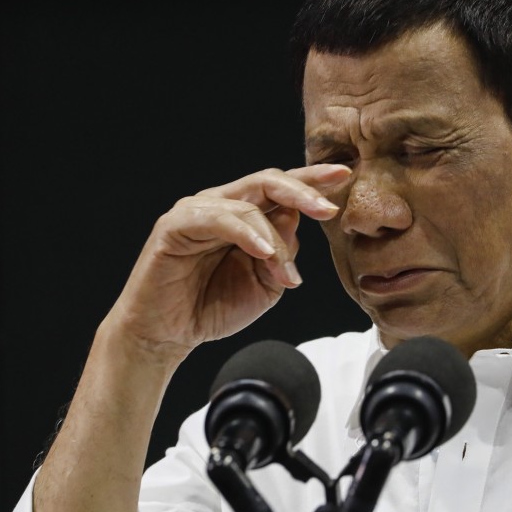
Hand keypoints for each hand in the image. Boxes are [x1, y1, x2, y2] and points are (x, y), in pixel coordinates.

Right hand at [103, 164, 350, 366]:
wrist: (167, 335)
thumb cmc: (212, 307)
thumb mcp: (265, 284)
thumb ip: (284, 253)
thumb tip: (297, 221)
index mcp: (245, 215)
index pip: (282, 189)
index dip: (312, 181)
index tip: (344, 175)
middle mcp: (221, 204)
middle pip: (268, 181)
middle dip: (303, 191)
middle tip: (329, 209)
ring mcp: (197, 211)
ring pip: (248, 204)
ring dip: (275, 240)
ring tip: (285, 275)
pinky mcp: (174, 225)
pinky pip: (217, 218)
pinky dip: (245, 233)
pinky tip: (263, 252)